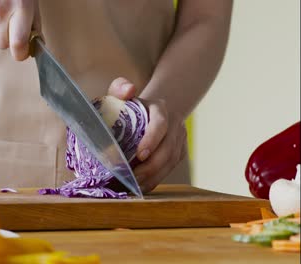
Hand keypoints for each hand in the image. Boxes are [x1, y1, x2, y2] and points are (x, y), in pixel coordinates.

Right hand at [0, 0, 40, 60]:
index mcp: (21, 8)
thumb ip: (34, 26)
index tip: (23, 52)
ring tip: (3, 13)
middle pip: (1, 44)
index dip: (21, 53)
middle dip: (8, 41)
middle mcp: (1, 9)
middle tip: (13, 29)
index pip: (18, 44)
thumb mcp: (33, 4)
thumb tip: (35, 48)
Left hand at [108, 77, 187, 192]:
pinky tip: (141, 187)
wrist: (152, 110)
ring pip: (170, 162)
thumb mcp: (123, 93)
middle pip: (167, 149)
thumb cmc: (132, 105)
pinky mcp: (179, 153)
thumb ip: (120, 87)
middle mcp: (174, 125)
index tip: (139, 155)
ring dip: (153, 177)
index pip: (160, 124)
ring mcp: (179, 140)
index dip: (152, 140)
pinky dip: (155, 180)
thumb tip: (128, 90)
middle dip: (151, 167)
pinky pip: (169, 169)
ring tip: (134, 186)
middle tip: (132, 177)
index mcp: (160, 109)